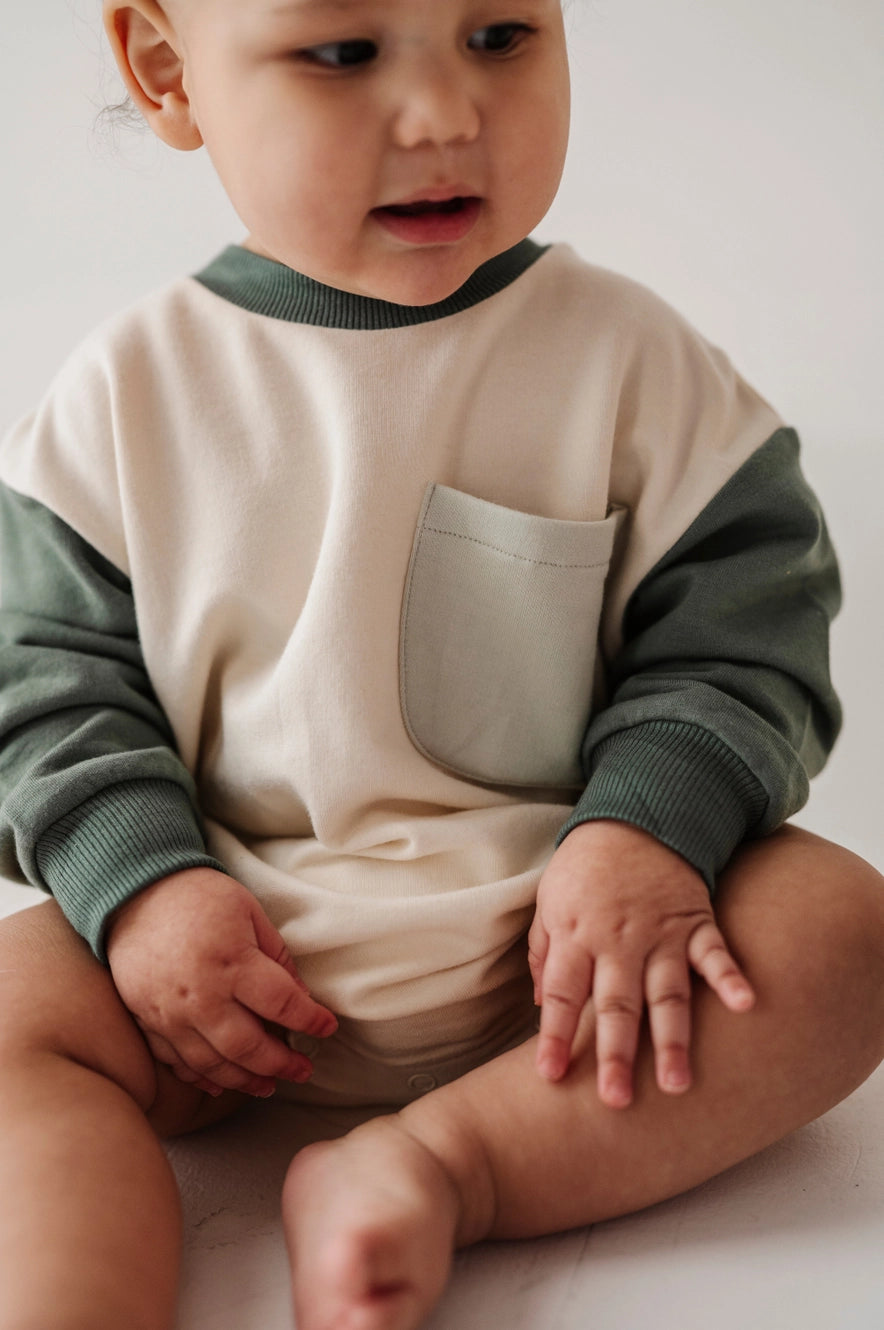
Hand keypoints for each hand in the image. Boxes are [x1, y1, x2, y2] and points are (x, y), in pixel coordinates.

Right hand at [106, 868, 337, 1097]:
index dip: (309, 1020)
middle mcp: (201, 996)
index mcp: (232, 962)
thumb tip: (300, 997)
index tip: (326, 1027)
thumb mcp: (250, 912)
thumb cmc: (199, 897)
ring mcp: (170, 1014)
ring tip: (269, 1085)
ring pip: (213, 1064)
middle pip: (249, 1047)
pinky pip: (176, 1061)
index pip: (282, 1004)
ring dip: (246, 1080)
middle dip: (282, 1064)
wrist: (135, 892)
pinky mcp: (148, 1021)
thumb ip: (277, 956)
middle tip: (303, 1070)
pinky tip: (222, 1084)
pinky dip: (201, 1078)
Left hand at [528, 821, 754, 1107]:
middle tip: (616, 1101)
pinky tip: (745, 1005)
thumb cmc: (585, 867)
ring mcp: (660, 934)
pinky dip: (730, 978)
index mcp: (576, 936)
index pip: (562, 996)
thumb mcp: (549, 901)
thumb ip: (543, 953)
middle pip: (616, 1007)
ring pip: (666, 995)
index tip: (550, 1076)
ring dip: (672, 1041)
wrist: (634, 817)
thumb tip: (541, 1005)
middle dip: (616, 1056)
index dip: (555, 1036)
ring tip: (677, 1085)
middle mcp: (618, 941)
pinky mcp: (695, 922)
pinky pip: (714, 954)